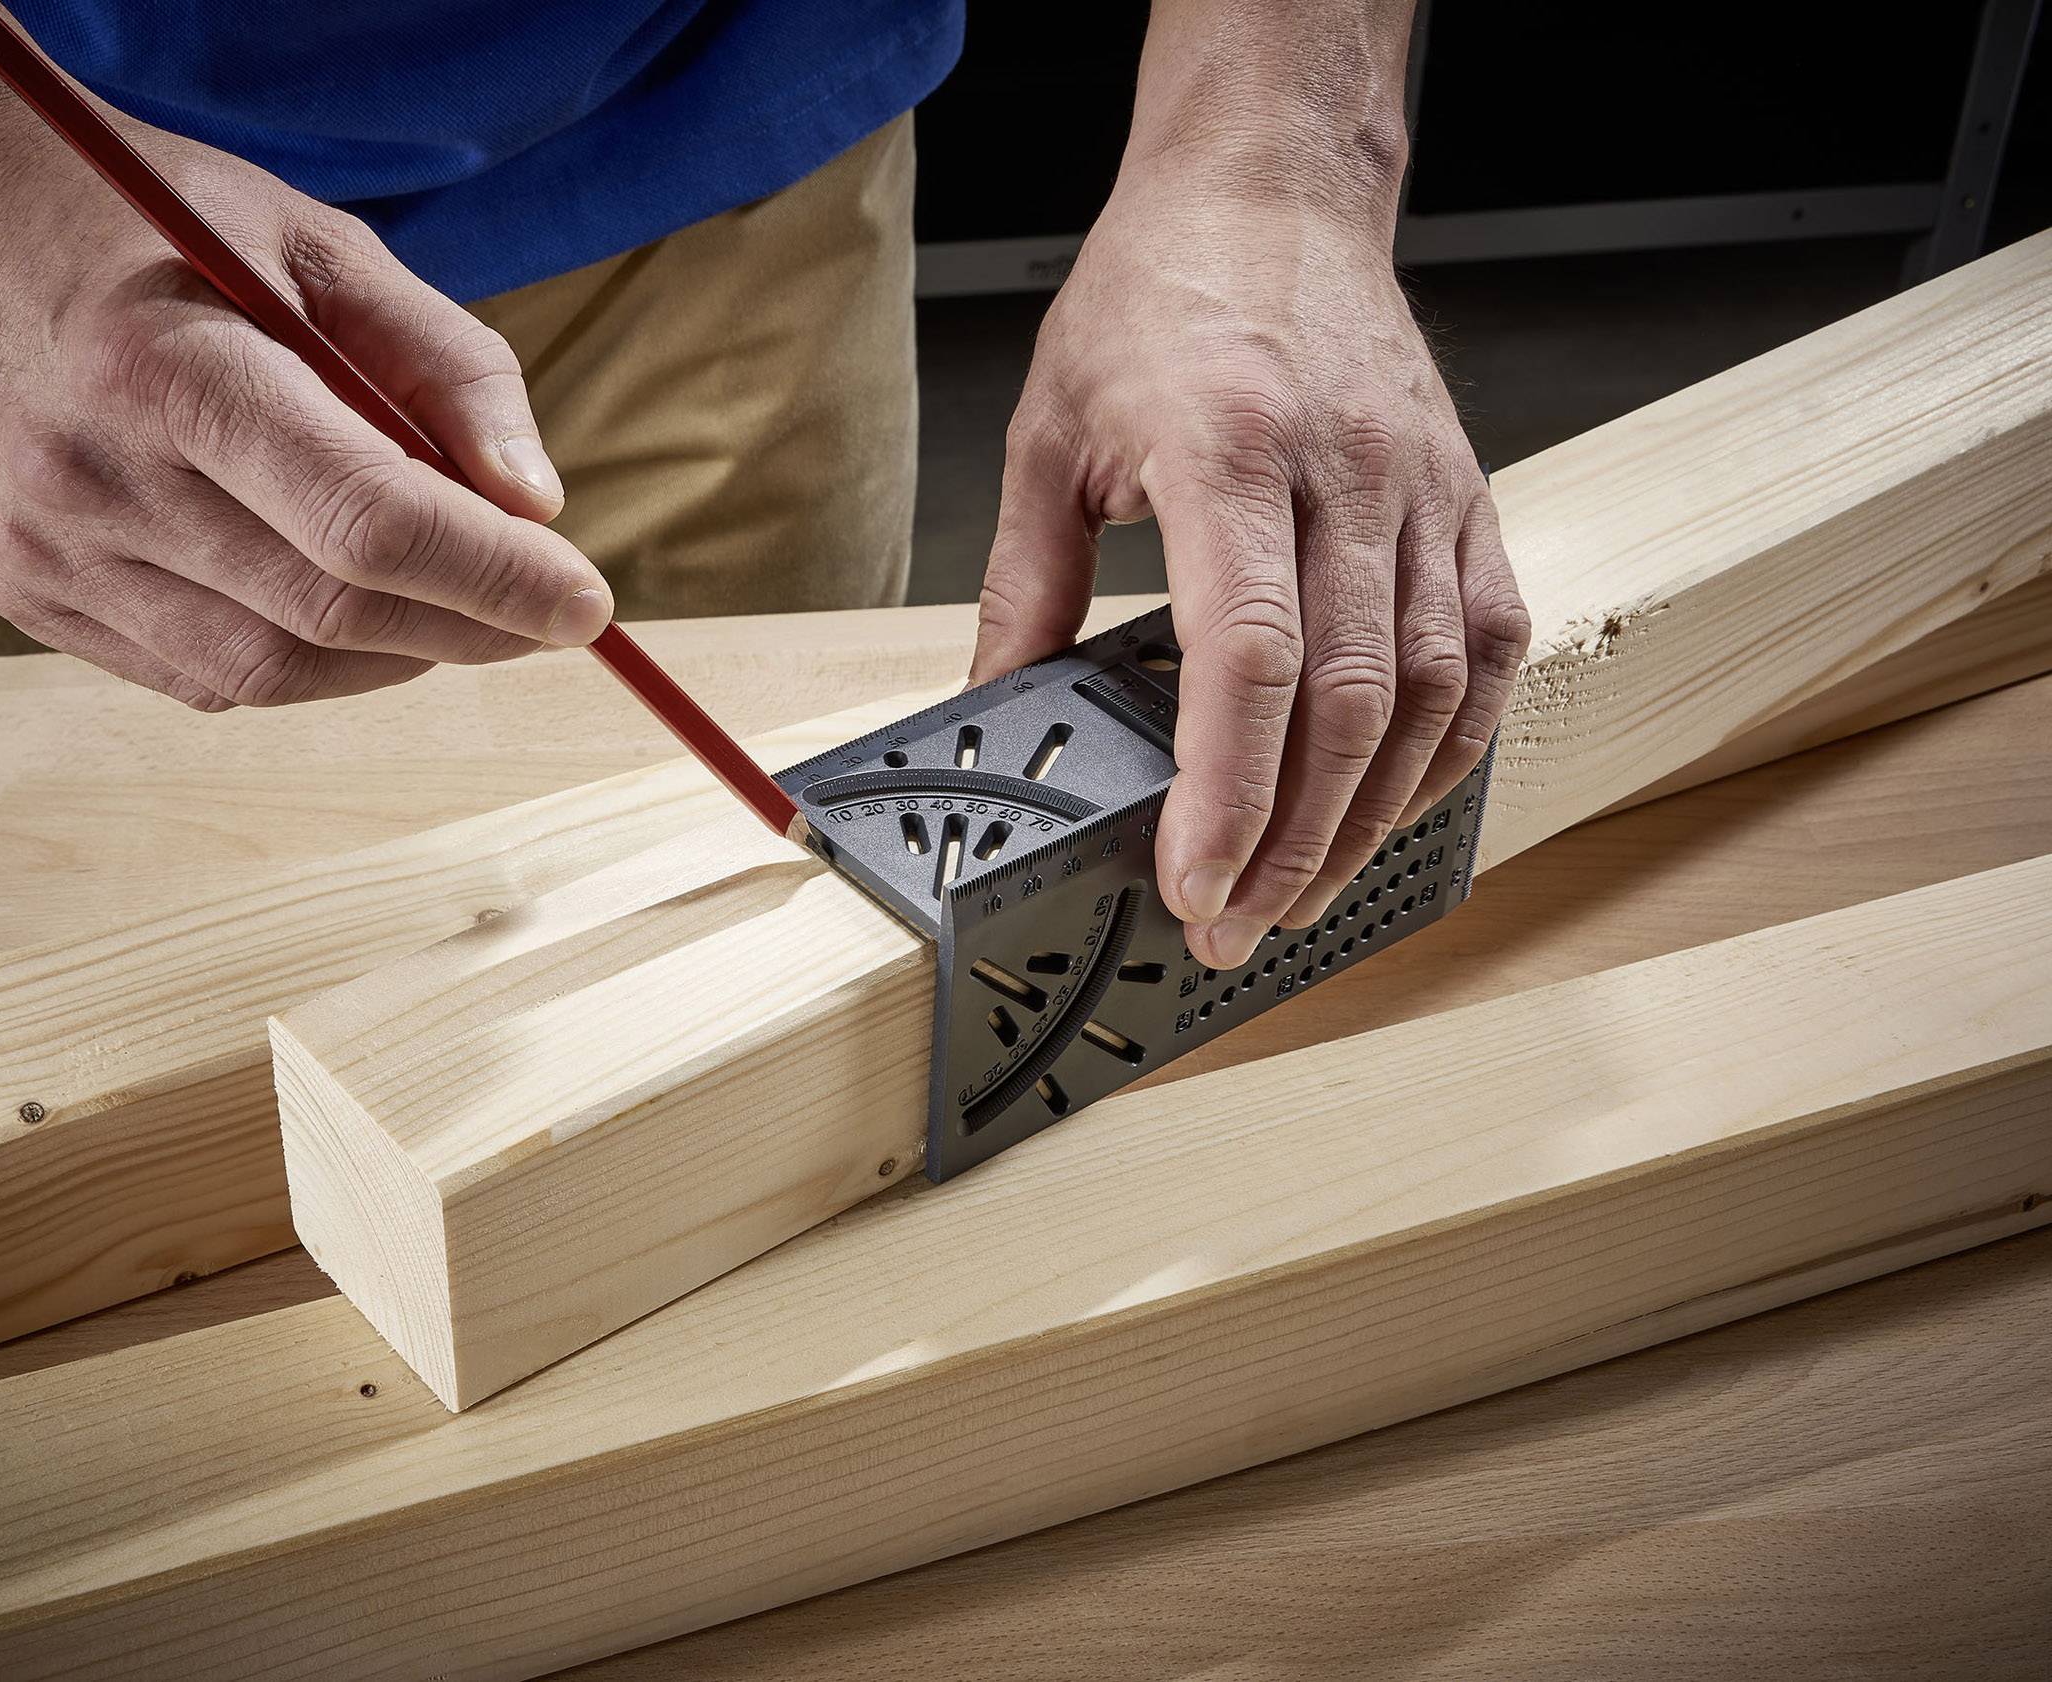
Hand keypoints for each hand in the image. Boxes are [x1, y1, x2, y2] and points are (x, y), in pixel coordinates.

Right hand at [0, 105, 610, 709]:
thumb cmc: (156, 226)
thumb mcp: (318, 246)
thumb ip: (444, 364)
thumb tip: (535, 507)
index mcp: (167, 369)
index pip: (366, 524)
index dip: (494, 580)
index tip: (587, 604)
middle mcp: (90, 476)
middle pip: (329, 613)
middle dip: (468, 627)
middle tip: (543, 611)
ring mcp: (45, 551)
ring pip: (272, 672)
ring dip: (391, 654)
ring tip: (442, 599)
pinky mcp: (26, 597)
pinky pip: (205, 678)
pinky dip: (301, 660)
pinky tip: (330, 602)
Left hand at [971, 187, 1530, 971]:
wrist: (1270, 190)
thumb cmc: (1157, 293)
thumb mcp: (1048, 428)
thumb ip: (1025, 583)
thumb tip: (995, 709)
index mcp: (1226, 450)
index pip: (1246, 658)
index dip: (1227, 792)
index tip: (1194, 882)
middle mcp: (1345, 472)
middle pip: (1345, 698)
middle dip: (1292, 841)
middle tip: (1237, 928)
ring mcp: (1422, 485)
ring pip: (1429, 688)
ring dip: (1371, 816)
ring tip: (1306, 894)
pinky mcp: (1468, 495)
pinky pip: (1487, 643)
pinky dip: (1450, 742)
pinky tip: (1399, 801)